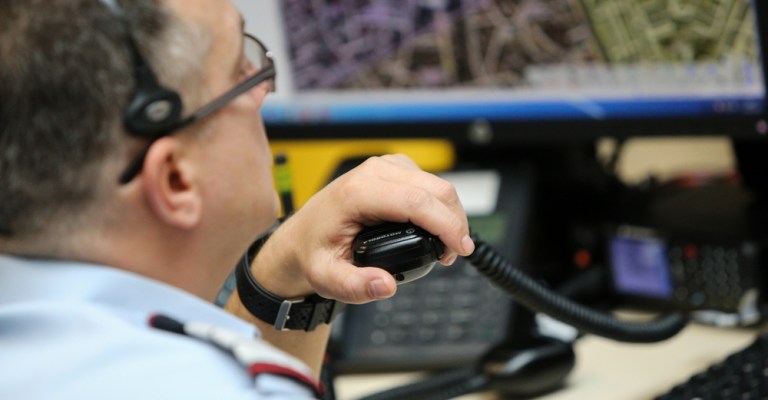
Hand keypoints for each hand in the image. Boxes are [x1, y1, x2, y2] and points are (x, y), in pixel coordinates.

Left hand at [251, 154, 473, 303]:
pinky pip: (428, 183)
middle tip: (451, 255)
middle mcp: (373, 172)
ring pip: (436, 184)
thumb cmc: (313, 253)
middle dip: (454, 223)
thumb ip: (355, 286)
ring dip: (449, 215)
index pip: (418, 202)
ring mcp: (384, 167)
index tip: (458, 250)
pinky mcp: (392, 169)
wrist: (301, 237)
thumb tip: (386, 285)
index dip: (447, 225)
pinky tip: (435, 228)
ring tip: (445, 246)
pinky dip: (439, 206)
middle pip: (435, 189)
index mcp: (357, 193)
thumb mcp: (326, 278)